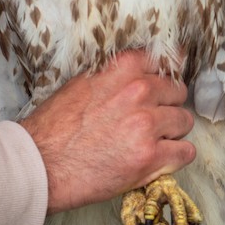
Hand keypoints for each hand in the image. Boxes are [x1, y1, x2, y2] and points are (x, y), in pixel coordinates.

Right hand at [19, 49, 195, 214]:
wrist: (39, 164)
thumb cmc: (55, 127)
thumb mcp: (83, 83)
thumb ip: (116, 75)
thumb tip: (145, 72)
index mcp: (123, 68)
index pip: (169, 59)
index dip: (168, 75)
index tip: (168, 83)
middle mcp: (140, 91)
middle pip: (179, 93)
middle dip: (167, 106)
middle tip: (148, 121)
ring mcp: (147, 124)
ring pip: (184, 122)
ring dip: (171, 133)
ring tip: (148, 142)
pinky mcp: (151, 156)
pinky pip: (185, 152)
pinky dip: (174, 158)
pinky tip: (157, 160)